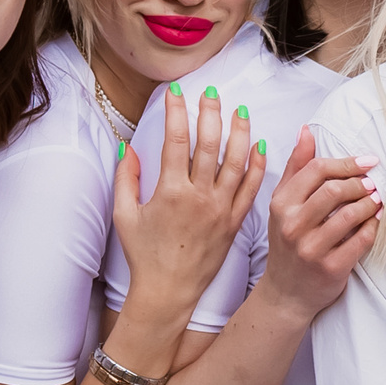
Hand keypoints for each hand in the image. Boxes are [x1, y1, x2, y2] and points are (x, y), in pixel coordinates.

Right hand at [112, 88, 263, 317]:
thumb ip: (125, 179)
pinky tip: (260, 146)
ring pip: (235, 162)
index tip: (176, 92)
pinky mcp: (234, 222)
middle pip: (208, 144)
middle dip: (210, 113)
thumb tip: (127, 147)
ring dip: (239, 132)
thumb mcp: (125, 215)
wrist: (168, 292)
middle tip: (212, 93)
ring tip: (240, 110)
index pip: (175, 141)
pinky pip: (250, 189)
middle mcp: (199, 197)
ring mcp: (220, 209)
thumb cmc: (144, 256)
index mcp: (169, 192)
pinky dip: (258, 166)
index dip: (176, 112)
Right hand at [257, 127, 381, 321]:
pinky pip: (361, 240)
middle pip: (334, 190)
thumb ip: (296, 167)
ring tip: (379, 199)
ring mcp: (311, 249)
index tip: (368, 161)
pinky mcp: (331, 268)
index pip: (316, 170)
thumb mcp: (283, 204)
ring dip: (371, 203)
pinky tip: (378, 220)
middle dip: (360, 183)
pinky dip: (374, 227)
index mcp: (281, 205)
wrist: (286, 293)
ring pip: (350, 215)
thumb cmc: (288, 243)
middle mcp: (293, 226)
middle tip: (374, 182)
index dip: (347, 163)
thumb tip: (306, 131)